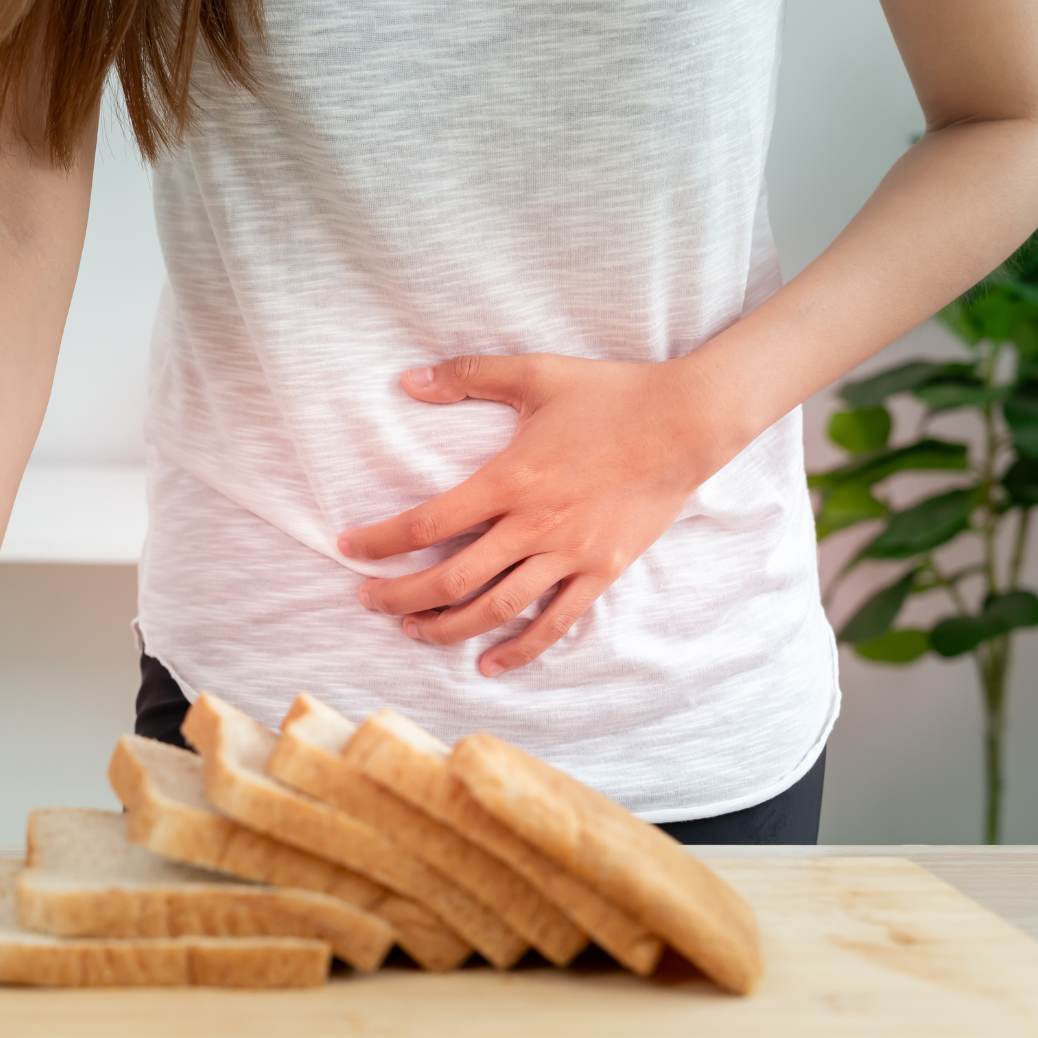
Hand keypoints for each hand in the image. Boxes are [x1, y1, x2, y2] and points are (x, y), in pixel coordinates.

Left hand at [338, 353, 745, 675]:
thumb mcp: (536, 373)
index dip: (381, 541)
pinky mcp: (602, 571)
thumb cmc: (611, 394)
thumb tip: (407, 379)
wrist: (688, 421)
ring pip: (496, 608)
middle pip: (451, 578)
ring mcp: (570, 554)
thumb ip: (467, 376)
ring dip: (448, 627)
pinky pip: (555, 622)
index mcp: (510, 479)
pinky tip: (489, 664)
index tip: (349, 548)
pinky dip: (520, 649)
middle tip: (368, 603)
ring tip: (413, 631)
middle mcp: (535, 525)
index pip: (427, 522)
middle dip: (401, 597)